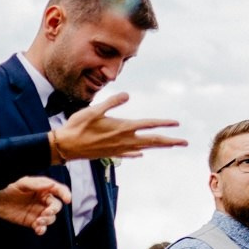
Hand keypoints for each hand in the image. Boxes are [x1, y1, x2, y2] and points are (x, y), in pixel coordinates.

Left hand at [0, 177, 69, 234]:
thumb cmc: (7, 188)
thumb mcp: (21, 183)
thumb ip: (37, 184)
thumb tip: (52, 184)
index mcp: (43, 189)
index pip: (59, 190)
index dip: (65, 194)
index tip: (67, 200)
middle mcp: (43, 200)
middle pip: (56, 206)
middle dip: (53, 210)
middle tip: (45, 213)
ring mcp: (38, 211)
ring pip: (51, 218)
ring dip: (47, 221)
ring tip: (38, 222)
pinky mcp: (32, 222)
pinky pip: (42, 227)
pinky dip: (42, 229)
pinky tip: (38, 230)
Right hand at [53, 92, 185, 161]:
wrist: (63, 147)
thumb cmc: (77, 126)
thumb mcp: (93, 110)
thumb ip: (111, 102)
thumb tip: (127, 95)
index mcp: (122, 128)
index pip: (149, 125)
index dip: (164, 123)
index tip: (177, 123)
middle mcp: (124, 140)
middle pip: (153, 141)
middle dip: (170, 141)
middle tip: (185, 142)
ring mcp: (118, 149)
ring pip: (144, 147)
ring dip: (159, 146)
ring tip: (171, 146)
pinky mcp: (111, 154)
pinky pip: (129, 154)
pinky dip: (137, 152)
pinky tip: (141, 153)